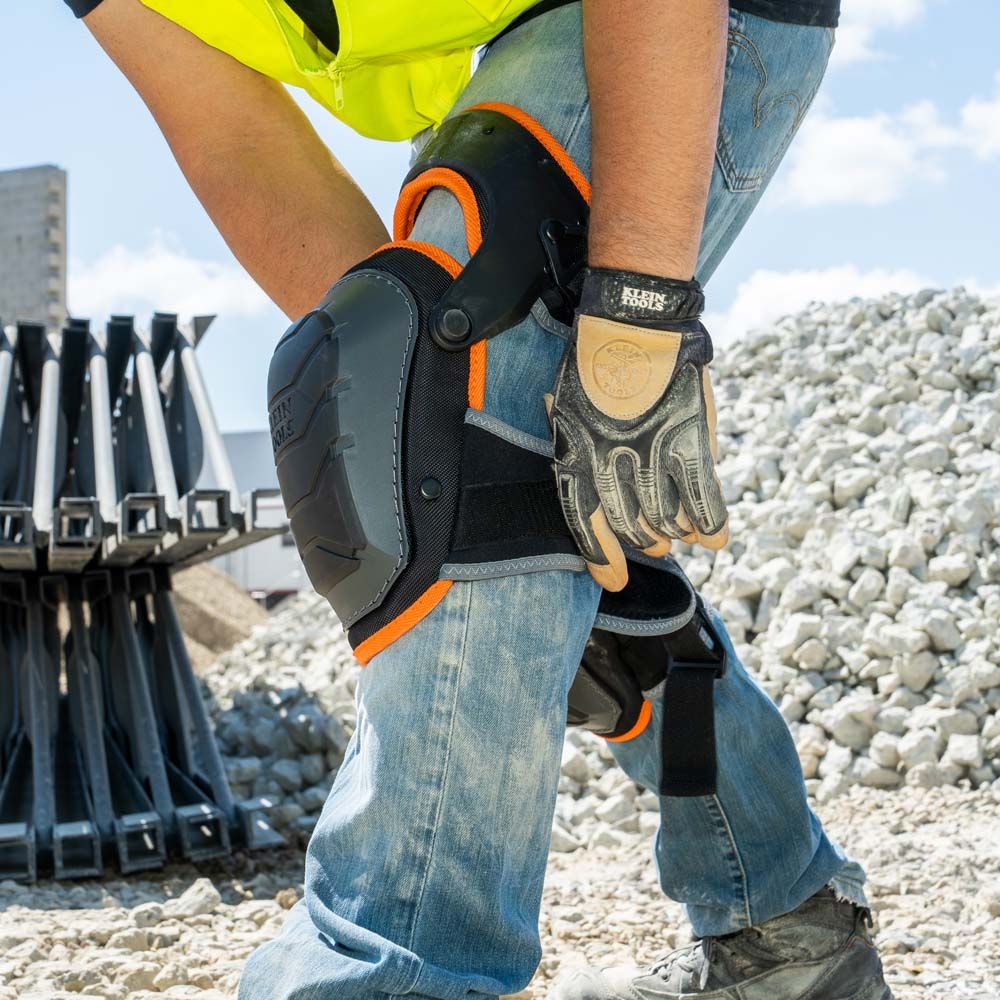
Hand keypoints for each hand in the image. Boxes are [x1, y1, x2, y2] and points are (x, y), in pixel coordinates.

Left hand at [546, 268, 728, 590]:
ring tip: (679, 531)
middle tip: (656, 540)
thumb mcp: (566, 413)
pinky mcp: (689, 444)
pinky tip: (714, 538)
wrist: (630, 322)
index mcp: (574, 460)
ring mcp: (652, 458)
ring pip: (668, 519)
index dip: (602, 560)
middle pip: (631, 527)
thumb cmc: (592, 365)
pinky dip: (710, 523)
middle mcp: (610, 468)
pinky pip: (704, 500)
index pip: (586, 526)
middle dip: (645, 540)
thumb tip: (590, 489)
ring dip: (676, 531)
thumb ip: (578, 454)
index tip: (616, 582)